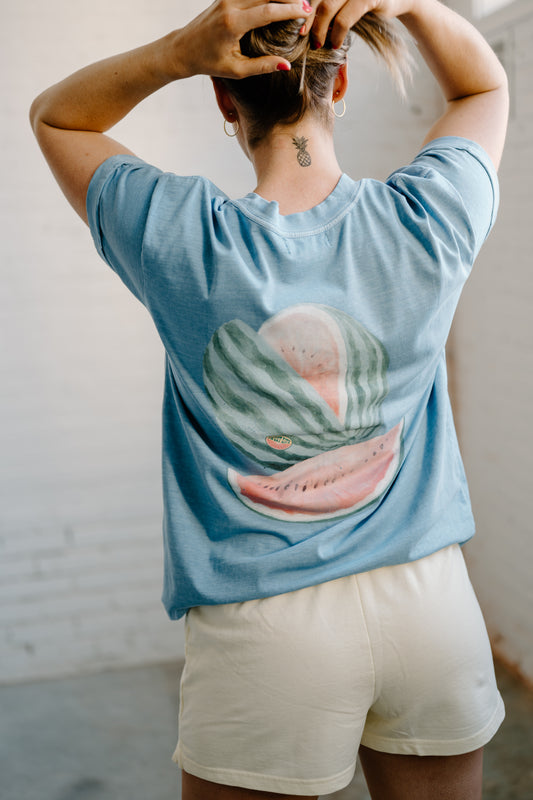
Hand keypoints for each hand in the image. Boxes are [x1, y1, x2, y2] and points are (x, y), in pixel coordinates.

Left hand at [177, 0, 313, 78]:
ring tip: (296, 3)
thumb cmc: (209, 62)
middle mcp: (229, 5)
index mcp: (232, 24)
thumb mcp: (236, 70)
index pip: (268, 11)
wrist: (184, 48)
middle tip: (307, 7)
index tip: (306, 14)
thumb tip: (287, 65)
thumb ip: (262, 66)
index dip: (290, 11)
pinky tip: (279, 1)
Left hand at [301, 0, 416, 47]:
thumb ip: (331, 5)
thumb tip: (305, 19)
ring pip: (327, 7)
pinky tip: (335, 44)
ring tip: (320, 44)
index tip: (300, 30)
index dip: (304, 11)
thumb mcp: (346, 2)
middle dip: (310, 22)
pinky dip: (337, 34)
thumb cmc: (369, 1)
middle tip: (308, 40)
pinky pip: (344, 19)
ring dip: (321, 29)